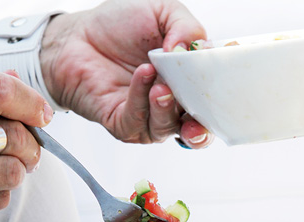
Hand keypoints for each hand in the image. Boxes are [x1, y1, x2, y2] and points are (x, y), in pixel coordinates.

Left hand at [41, 0, 212, 147]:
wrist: (76, 36)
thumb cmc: (118, 25)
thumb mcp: (162, 12)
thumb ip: (186, 27)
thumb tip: (193, 50)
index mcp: (189, 79)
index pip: (217, 95)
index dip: (226, 91)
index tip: (227, 76)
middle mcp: (173, 102)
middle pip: (199, 124)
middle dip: (203, 117)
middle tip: (198, 97)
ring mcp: (149, 116)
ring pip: (168, 127)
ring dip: (168, 106)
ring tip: (162, 84)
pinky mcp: (123, 124)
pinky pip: (137, 121)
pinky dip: (142, 99)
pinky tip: (142, 75)